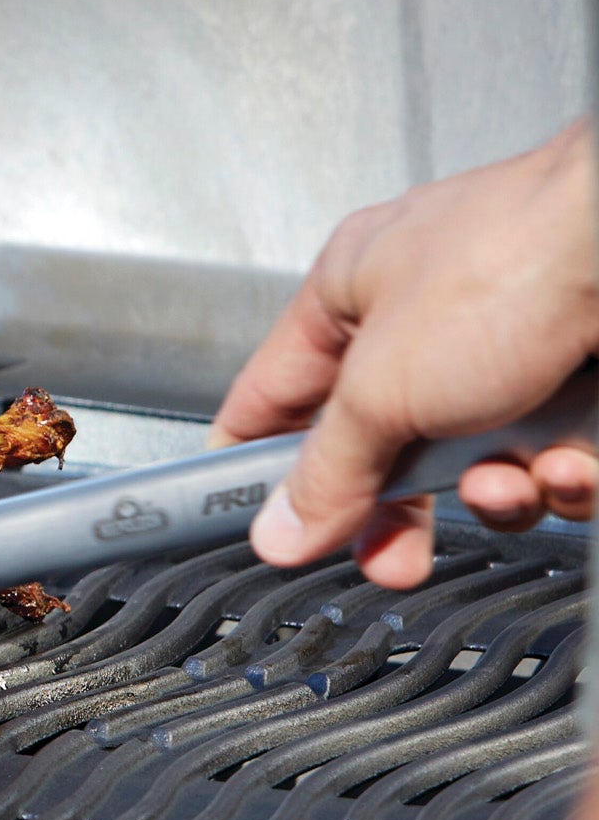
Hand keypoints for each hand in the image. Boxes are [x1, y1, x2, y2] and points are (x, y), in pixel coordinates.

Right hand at [209, 120, 598, 587]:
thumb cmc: (513, 263)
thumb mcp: (384, 388)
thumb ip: (327, 468)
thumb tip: (280, 528)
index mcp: (351, 289)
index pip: (275, 390)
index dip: (257, 458)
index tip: (253, 520)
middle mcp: (426, 315)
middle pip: (384, 443)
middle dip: (396, 508)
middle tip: (390, 556)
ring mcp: (510, 346)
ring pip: (477, 460)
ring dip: (495, 490)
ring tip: (508, 482)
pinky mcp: (579, 382)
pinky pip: (552, 457)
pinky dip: (562, 473)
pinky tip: (569, 462)